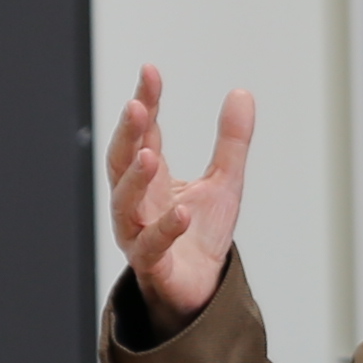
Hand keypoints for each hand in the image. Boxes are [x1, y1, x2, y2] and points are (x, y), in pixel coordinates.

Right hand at [106, 65, 253, 335]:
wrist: (202, 290)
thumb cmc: (201, 236)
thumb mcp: (225, 181)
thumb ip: (231, 141)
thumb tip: (241, 93)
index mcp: (151, 179)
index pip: (142, 133)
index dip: (145, 103)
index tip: (150, 72)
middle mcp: (136, 203)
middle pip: (121, 163)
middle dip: (127, 134)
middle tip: (136, 105)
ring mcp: (139, 233)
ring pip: (124, 203)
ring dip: (134, 177)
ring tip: (149, 153)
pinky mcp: (153, 265)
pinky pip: (151, 245)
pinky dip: (165, 228)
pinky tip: (183, 209)